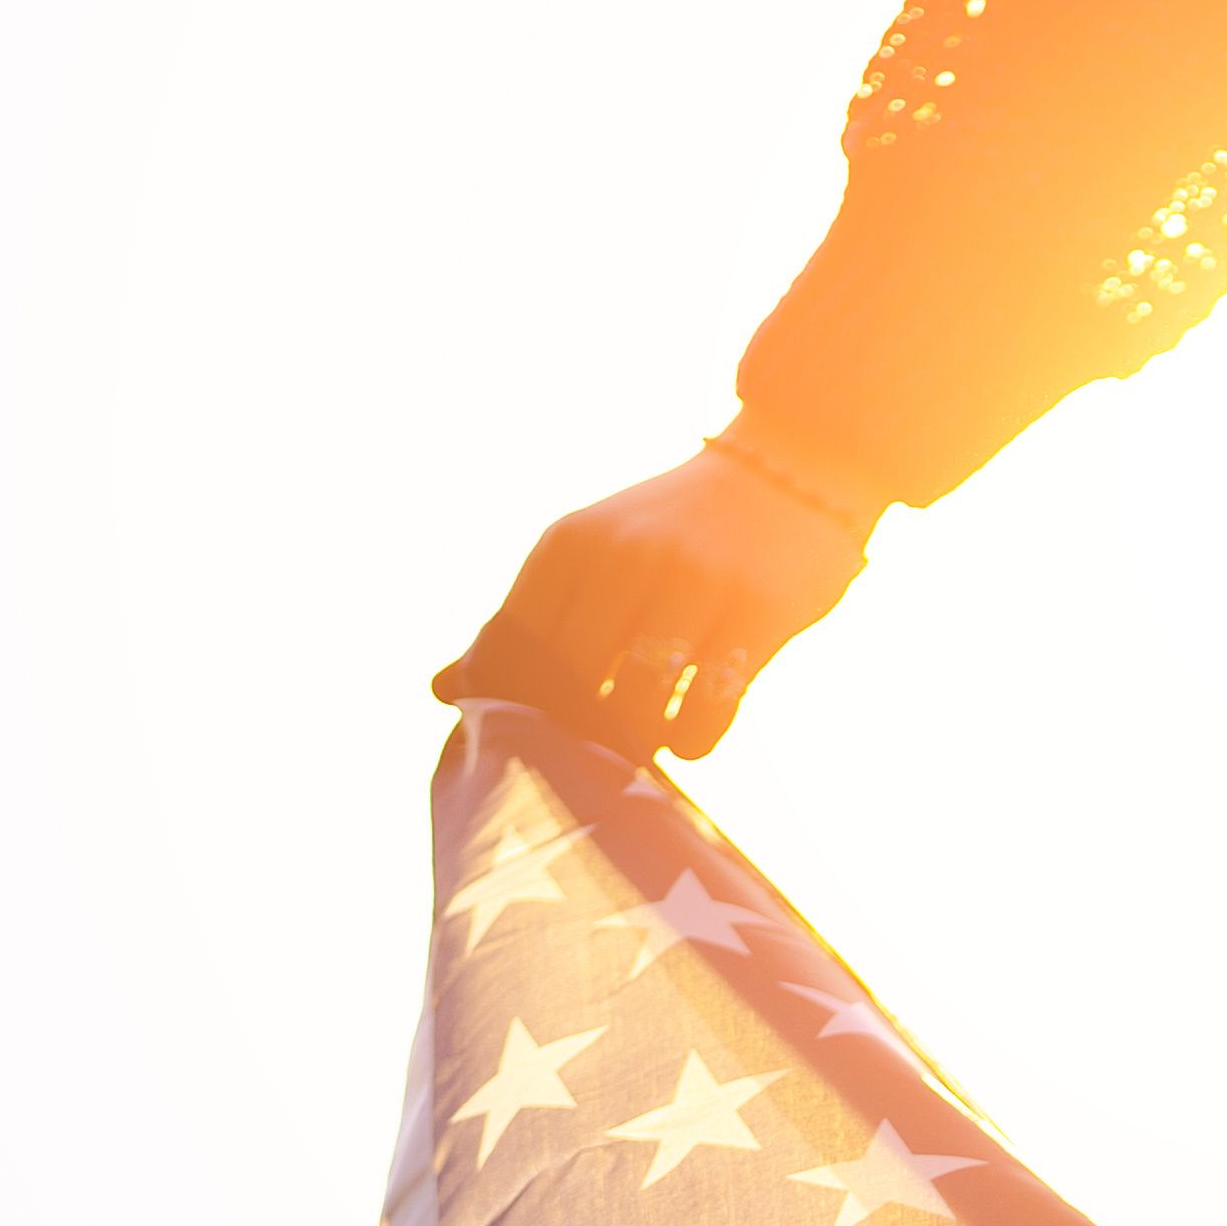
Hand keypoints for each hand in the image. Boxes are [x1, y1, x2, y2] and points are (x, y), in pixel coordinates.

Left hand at [434, 437, 876, 759]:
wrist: (789, 468)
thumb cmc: (674, 530)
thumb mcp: (592, 556)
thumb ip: (524, 622)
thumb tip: (437, 691)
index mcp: (571, 543)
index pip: (508, 649)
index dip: (512, 706)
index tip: (533, 734)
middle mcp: (627, 556)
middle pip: (568, 684)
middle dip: (574, 734)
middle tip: (592, 757)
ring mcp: (696, 582)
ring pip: (636, 704)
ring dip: (634, 744)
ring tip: (642, 749)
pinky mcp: (759, 612)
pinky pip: (709, 708)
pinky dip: (694, 739)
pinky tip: (691, 735)